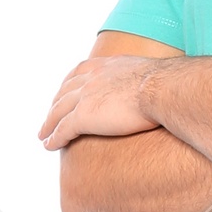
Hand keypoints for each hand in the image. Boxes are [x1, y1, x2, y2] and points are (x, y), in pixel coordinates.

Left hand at [38, 55, 158, 148]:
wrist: (163, 89)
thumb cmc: (169, 85)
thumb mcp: (154, 74)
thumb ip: (148, 80)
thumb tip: (164, 88)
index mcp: (107, 65)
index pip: (81, 72)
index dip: (70, 84)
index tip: (65, 91)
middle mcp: (92, 78)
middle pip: (65, 91)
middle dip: (56, 103)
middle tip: (50, 115)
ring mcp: (86, 96)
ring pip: (59, 111)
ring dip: (49, 123)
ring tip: (43, 134)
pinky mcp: (84, 116)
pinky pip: (63, 129)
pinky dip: (54, 137)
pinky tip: (49, 145)